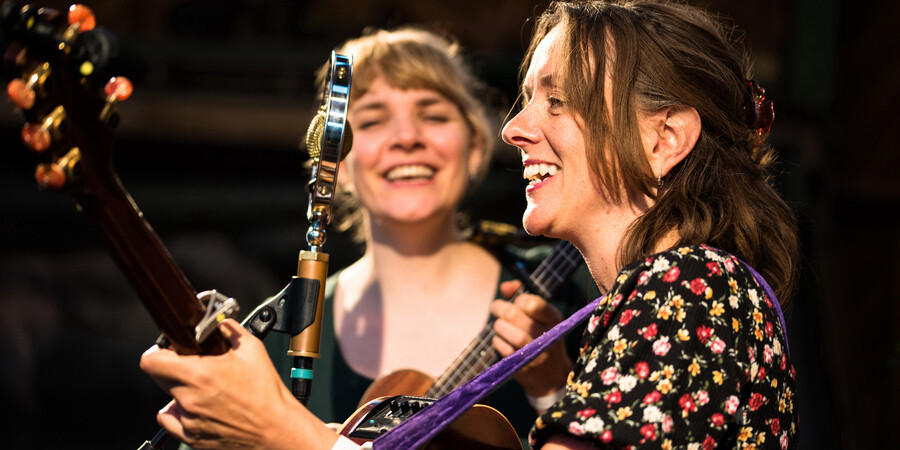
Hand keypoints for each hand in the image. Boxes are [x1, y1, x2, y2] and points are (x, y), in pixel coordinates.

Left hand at [140, 319, 337, 448]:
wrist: (275, 427)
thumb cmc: (266, 393)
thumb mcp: (253, 350)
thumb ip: (231, 330)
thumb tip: (222, 323)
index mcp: (199, 374)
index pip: (151, 362)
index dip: (156, 353)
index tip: (167, 351)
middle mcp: (189, 399)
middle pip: (159, 378)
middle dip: (172, 369)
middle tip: (192, 367)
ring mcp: (188, 420)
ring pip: (167, 399)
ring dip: (179, 391)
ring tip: (202, 390)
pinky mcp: (192, 437)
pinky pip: (171, 421)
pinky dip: (179, 413)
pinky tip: (197, 407)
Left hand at [490, 280, 571, 399]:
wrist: (552, 375)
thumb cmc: (543, 337)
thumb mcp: (542, 317)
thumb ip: (523, 295)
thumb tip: (505, 286)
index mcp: (554, 319)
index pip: (532, 303)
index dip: (518, 299)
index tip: (516, 301)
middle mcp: (548, 336)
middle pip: (513, 315)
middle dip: (499, 308)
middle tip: (496, 308)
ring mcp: (536, 353)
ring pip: (506, 331)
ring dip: (498, 326)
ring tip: (500, 325)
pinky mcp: (524, 366)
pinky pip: (502, 347)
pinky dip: (497, 341)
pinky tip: (501, 340)